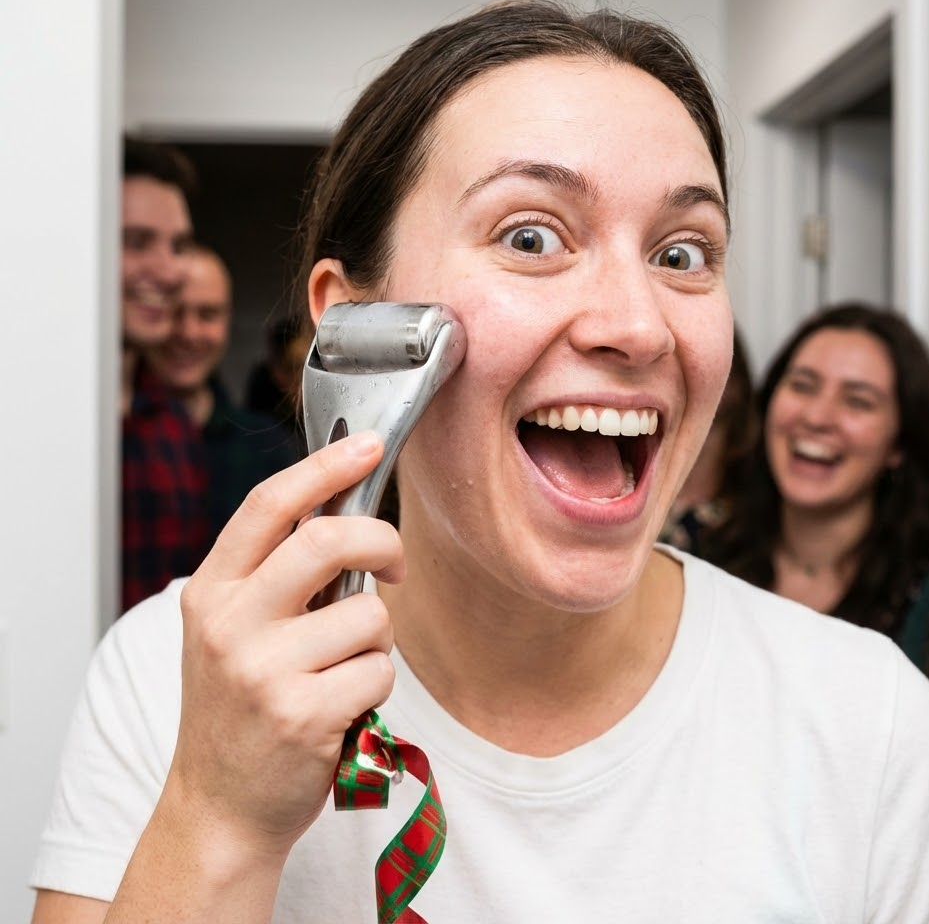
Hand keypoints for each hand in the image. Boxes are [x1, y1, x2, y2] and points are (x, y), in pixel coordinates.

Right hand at [169, 430, 404, 858]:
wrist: (219, 807)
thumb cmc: (240, 708)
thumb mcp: (234, 630)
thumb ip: (277, 575)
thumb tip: (348, 513)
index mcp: (213, 590)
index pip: (269, 504)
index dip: (325, 466)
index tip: (369, 443)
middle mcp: (230, 622)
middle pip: (328, 539)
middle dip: (381, 540)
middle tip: (392, 561)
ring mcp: (262, 670)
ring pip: (369, 613)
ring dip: (377, 639)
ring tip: (343, 668)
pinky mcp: (300, 714)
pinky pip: (378, 671)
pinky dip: (376, 685)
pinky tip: (343, 707)